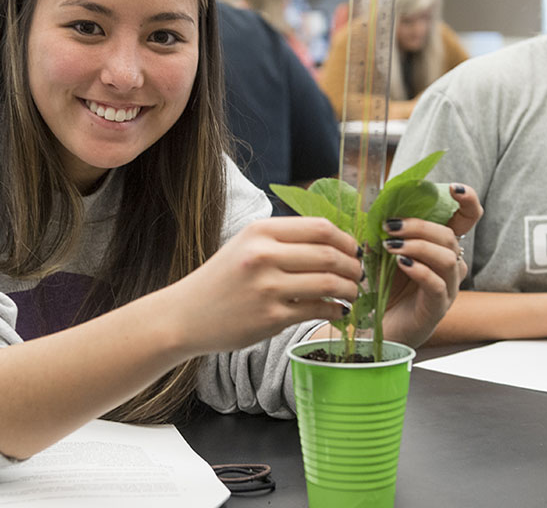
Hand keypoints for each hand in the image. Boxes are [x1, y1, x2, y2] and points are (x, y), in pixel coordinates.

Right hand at [167, 217, 361, 353]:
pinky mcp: (271, 317)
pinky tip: (337, 312)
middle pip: (330, 254)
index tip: (355, 251)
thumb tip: (335, 240)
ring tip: (352, 294)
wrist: (186, 315)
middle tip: (360, 275)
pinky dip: (335, 311)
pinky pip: (318, 309)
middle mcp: (264, 255)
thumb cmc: (221, 280)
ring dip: (350, 289)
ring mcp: (268, 287)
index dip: (347, 240)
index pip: (321, 228)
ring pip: (329, 283)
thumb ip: (284, 240)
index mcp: (261, 232)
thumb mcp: (246, 246)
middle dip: (354, 266)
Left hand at [380, 183, 481, 345]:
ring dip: (417, 246)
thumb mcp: (384, 252)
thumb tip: (377, 208)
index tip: (452, 189)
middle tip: (389, 226)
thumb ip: (386, 231)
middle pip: (449, 236)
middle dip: (419, 226)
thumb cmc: (385, 287)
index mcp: (442, 247)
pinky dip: (419, 270)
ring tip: (390, 246)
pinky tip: (401, 264)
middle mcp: (452, 265)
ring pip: (447, 258)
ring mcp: (448, 287)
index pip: (467, 219)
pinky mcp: (438, 307)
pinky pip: (437, 284)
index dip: (467, 201)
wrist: (377, 326)